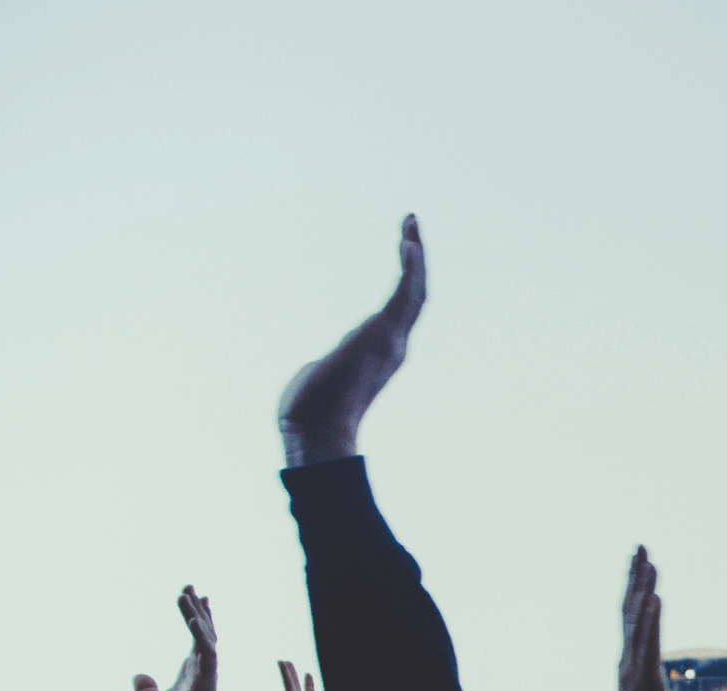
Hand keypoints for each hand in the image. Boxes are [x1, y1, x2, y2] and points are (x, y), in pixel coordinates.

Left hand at [134, 586, 217, 690]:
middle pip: (204, 632)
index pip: (197, 637)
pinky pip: (206, 655)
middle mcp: (203, 671)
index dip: (196, 615)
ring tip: (187, 593)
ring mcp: (206, 676)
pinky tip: (192, 619)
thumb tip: (138, 676)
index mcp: (192, 672)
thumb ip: (145, 689)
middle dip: (198, 608)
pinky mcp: (205, 684)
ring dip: (197, 615)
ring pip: (205, 638)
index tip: (193, 594)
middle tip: (190, 585)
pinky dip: (200, 636)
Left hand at [277, 215, 426, 467]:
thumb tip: (315, 370)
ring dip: (415, 255)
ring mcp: (392, 340)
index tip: (402, 251)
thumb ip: (327, 365)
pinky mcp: (384, 334)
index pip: (401, 309)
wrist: (315, 430)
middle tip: (411, 226)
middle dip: (416, 260)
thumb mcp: (321, 376)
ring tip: (410, 223)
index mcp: (381, 354)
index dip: (407, 280)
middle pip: (415, 295)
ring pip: (415, 290)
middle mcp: (394, 345)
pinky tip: (409, 242)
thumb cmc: (310, 412)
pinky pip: (404, 294)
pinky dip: (410, 267)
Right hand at [610, 547, 674, 690]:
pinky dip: (649, 621)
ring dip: (644, 590)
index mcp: (631, 661)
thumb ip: (653, 675)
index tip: (641, 560)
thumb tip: (659, 667)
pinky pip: (647, 647)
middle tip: (641, 545)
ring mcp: (634, 670)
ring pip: (638, 623)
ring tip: (649, 562)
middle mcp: (628, 660)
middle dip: (637, 576)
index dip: (636, 587)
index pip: (632, 616)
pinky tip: (654, 599)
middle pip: (631, 609)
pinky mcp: (645, 683)